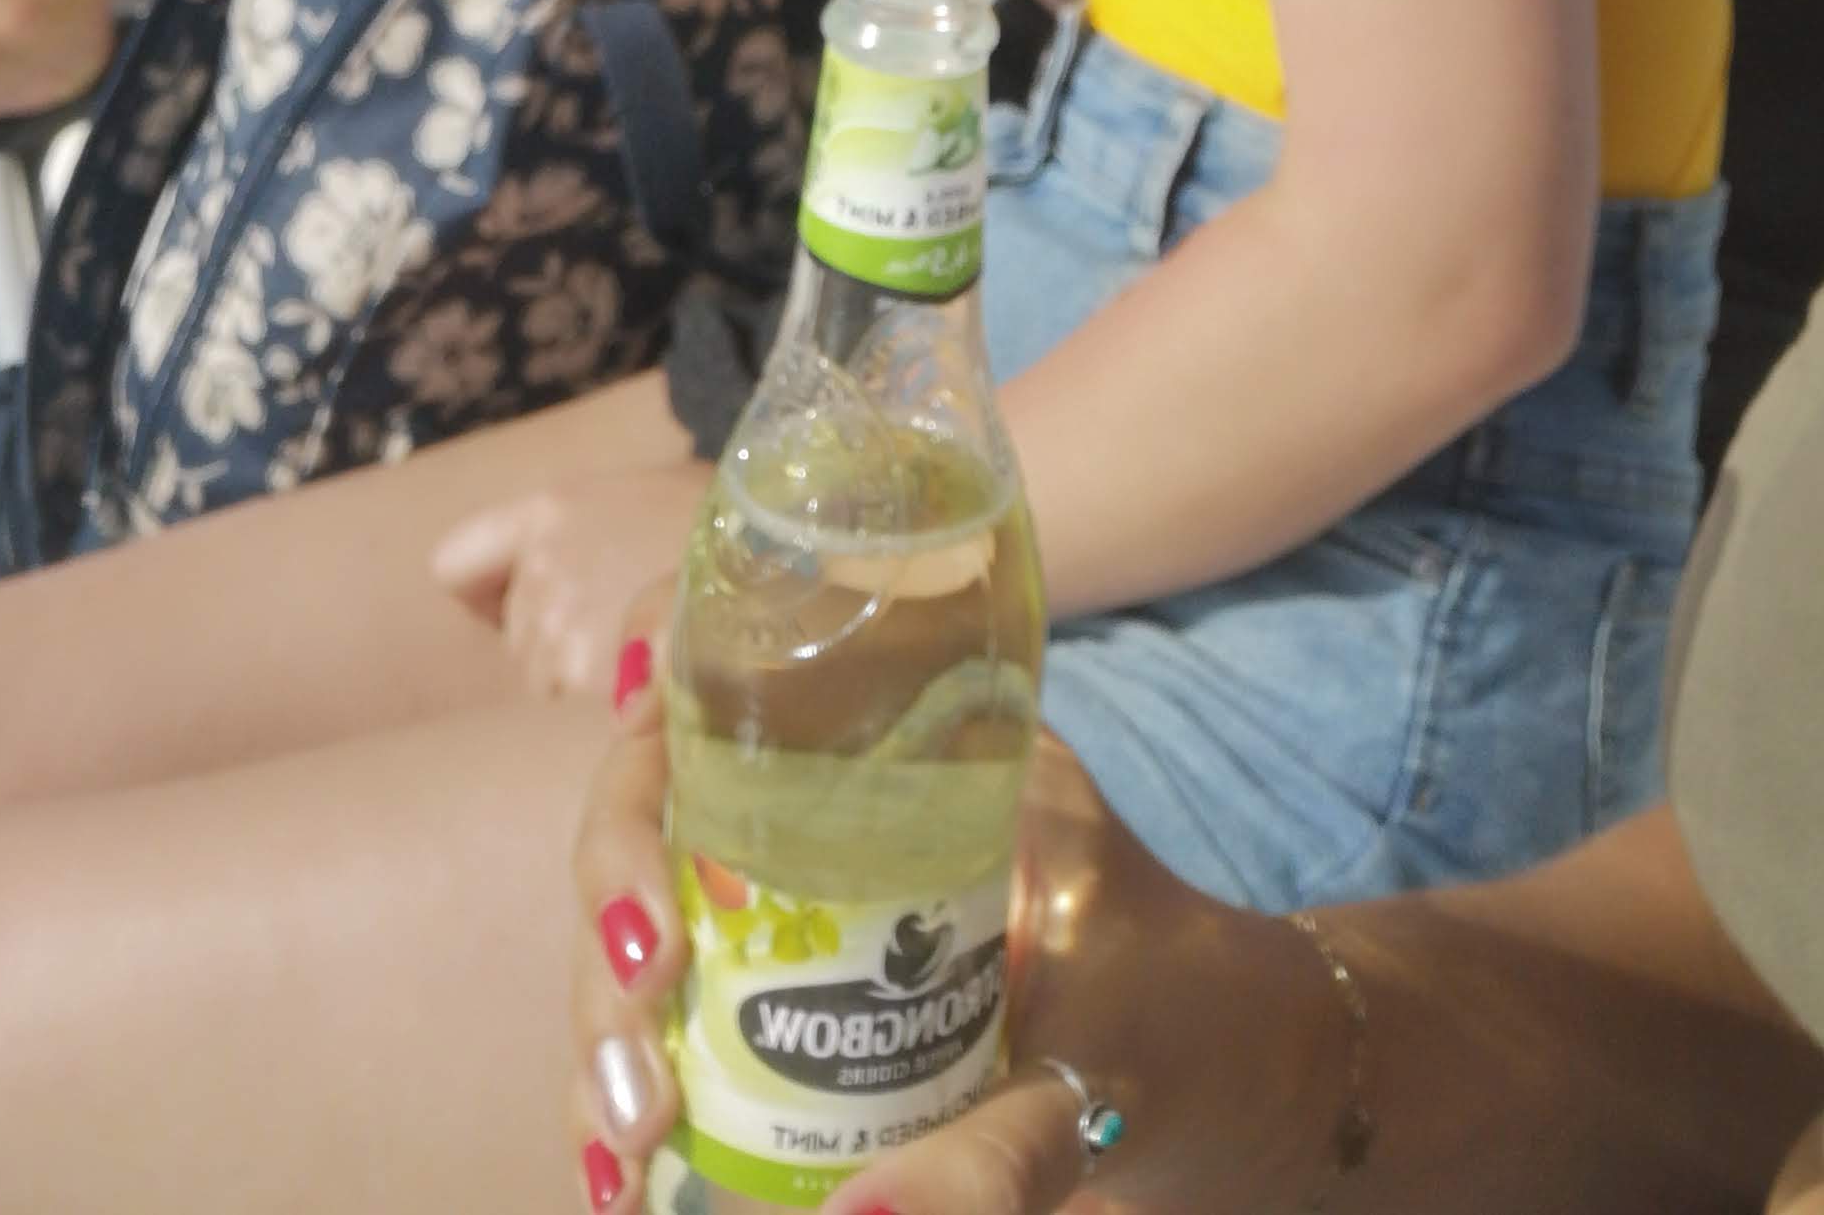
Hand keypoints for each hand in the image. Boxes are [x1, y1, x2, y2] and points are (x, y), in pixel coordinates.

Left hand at [430, 460, 701, 705]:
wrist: (778, 551)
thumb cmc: (723, 519)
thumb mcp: (643, 497)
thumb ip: (587, 532)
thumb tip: (568, 575)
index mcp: (547, 510)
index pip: (456, 562)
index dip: (485, 590)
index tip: (517, 600)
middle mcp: (540, 562)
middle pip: (514, 629)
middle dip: (555, 633)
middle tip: (622, 617)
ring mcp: (559, 618)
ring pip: (541, 672)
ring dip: (581, 666)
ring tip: (646, 639)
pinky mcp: (587, 668)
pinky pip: (578, 696)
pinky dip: (609, 692)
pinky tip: (655, 663)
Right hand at [571, 687, 1273, 1214]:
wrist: (1220, 1077)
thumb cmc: (1175, 1022)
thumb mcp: (1101, 1068)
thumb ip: (997, 1159)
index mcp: (907, 748)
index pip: (733, 660)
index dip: (655, 710)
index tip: (654, 808)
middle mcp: (823, 801)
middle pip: (655, 807)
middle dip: (613, 917)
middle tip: (643, 1035)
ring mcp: (784, 898)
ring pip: (638, 922)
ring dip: (602, 1025)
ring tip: (623, 1145)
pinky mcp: (771, 997)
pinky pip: (661, 1023)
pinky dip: (616, 1092)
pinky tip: (610, 1177)